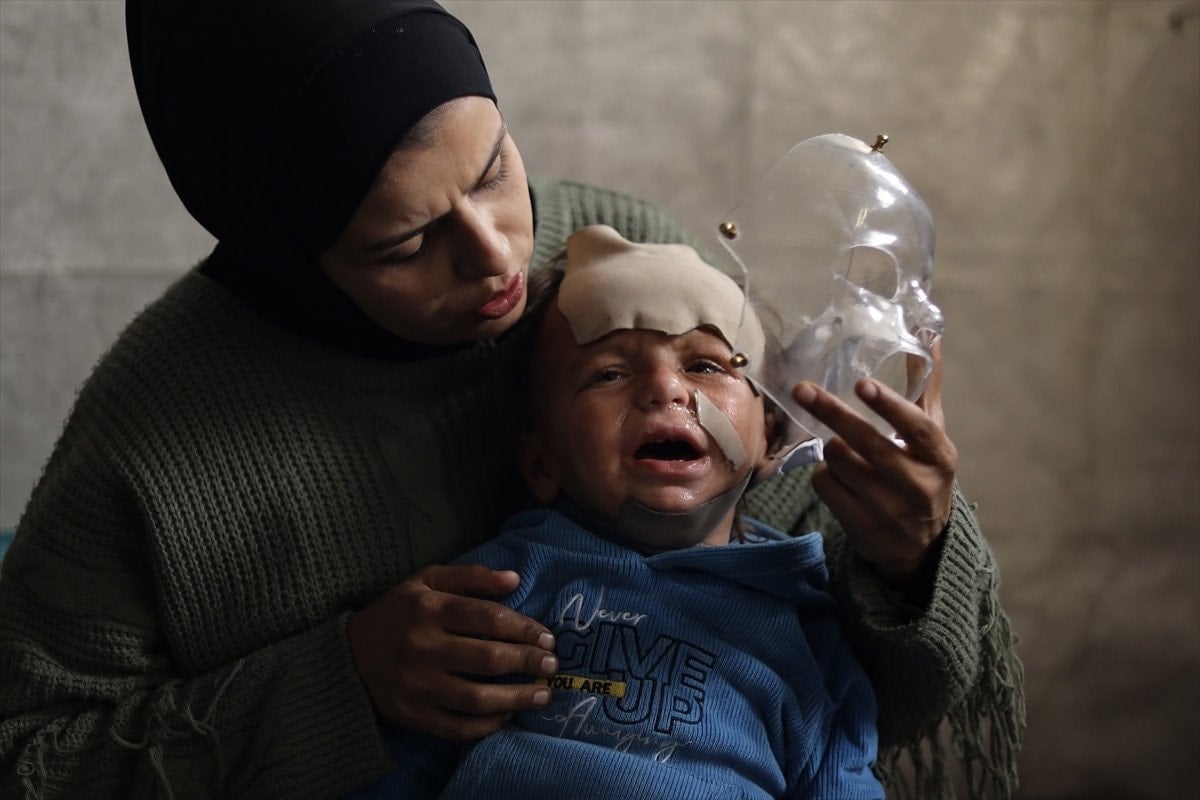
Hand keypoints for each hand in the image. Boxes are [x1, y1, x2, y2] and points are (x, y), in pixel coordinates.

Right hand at [347, 563, 557, 740]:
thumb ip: (470, 577)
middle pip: (487, 659)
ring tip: (542, 695)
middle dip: (527, 662)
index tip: (547, 637)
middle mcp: (422, 647)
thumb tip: (514, 579)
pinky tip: (506, 715)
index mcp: (428, 609)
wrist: (347, 655)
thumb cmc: (397, 612)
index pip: (488, 618)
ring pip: (476, 698)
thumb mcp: (426, 581)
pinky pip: (456, 727)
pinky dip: (486, 725)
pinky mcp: (411, 714)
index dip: (524, 628)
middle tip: (552, 665)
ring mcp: (416, 685)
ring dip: (516, 699)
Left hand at [792, 342, 957, 588]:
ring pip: (839, 461)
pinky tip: (839, 478)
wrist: (922, 546)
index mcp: (939, 456)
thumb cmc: (923, 473)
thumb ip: (925, 386)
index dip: (889, 405)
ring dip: (832, 449)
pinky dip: (823, 475)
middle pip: (866, 443)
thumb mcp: (931, 435)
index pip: (916, 427)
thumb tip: (926, 332)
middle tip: (802, 389)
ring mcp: (890, 509)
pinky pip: (824, 486)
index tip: (862, 384)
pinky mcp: (862, 526)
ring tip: (845, 451)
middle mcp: (918, 483)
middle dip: (831, 413)